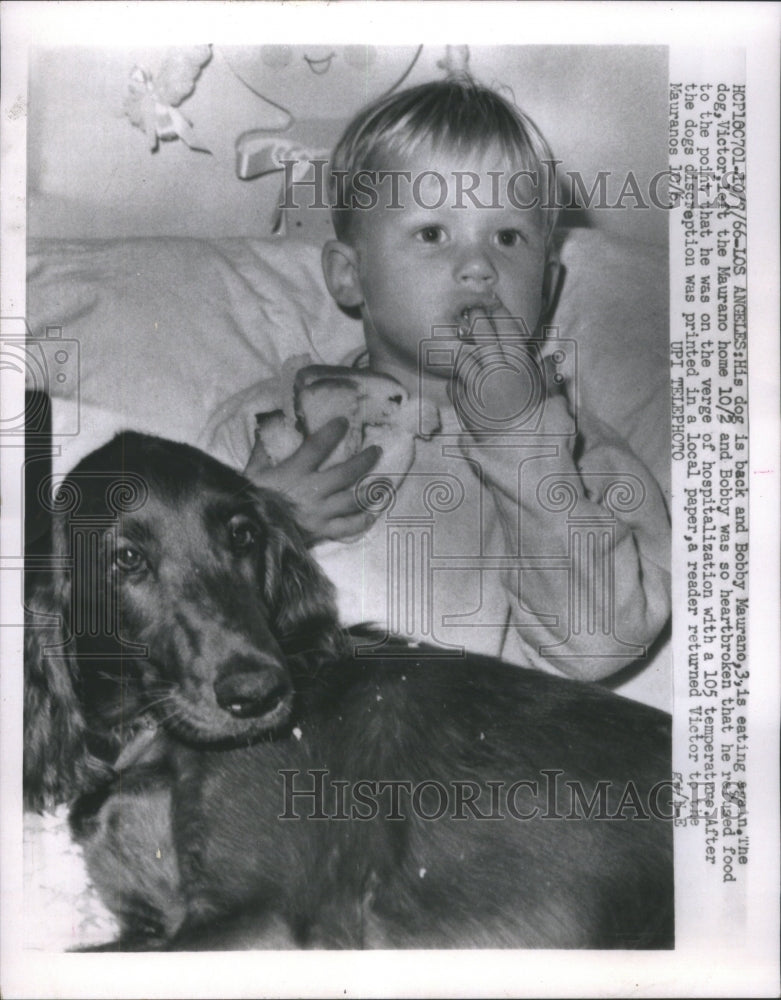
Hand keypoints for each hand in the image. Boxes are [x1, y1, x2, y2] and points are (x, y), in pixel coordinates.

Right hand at [244, 417, 381, 543]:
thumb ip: (264, 446)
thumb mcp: (253, 470)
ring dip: (371, 490)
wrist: (248, 534)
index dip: (332, 433)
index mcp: (294, 472)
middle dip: (364, 460)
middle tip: (376, 450)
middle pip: (346, 473)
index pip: (317, 447)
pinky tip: (372, 514)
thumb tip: (270, 419)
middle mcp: (311, 492)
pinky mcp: (321, 531)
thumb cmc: (250, 498)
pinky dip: (362, 521)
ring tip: (385, 482)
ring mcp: (319, 513)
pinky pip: (347, 527)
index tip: (344, 422)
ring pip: (352, 500)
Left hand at [450, 304, 570, 435]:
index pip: (509, 331)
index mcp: (522, 369)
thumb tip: (549, 362)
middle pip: (481, 338)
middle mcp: (498, 376)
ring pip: (464, 360)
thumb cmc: (550, 440)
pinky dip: (458, 382)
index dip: (500, 314)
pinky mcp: (466, 414)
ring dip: (463, 348)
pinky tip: (459, 379)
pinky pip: (457, 390)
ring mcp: (479, 394)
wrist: (530, 471)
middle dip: (476, 320)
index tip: (495, 303)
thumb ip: (549, 381)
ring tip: (461, 339)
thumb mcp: (557, 407)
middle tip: (471, 309)